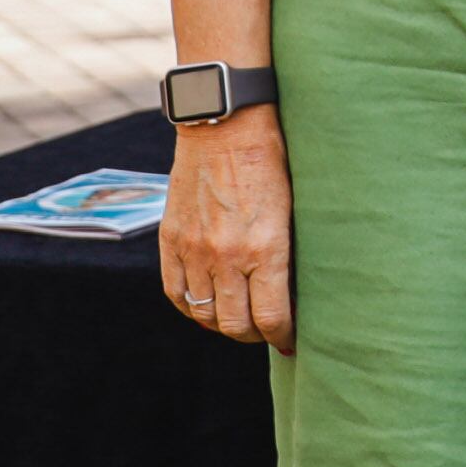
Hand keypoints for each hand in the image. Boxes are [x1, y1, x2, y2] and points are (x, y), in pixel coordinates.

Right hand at [160, 105, 295, 352]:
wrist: (226, 125)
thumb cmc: (274, 160)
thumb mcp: (294, 207)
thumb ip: (288, 251)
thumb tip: (294, 290)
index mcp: (266, 248)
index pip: (271, 317)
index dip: (283, 337)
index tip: (291, 341)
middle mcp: (227, 256)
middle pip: (236, 324)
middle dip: (255, 335)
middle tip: (268, 331)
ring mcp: (194, 250)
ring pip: (205, 314)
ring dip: (224, 324)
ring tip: (240, 321)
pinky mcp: (171, 239)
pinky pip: (176, 293)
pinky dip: (191, 308)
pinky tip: (207, 307)